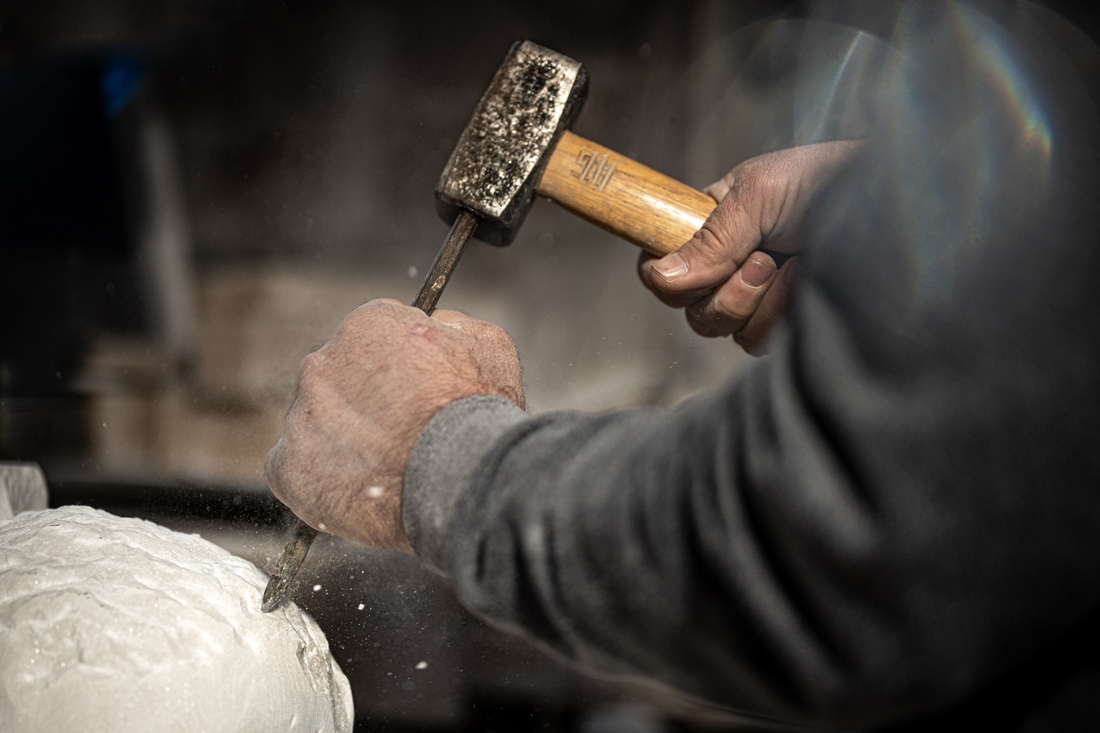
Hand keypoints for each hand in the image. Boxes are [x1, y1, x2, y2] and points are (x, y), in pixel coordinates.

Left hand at [264, 299, 523, 552]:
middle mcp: (322, 363)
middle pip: (337, 379)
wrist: (460, 478)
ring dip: (341, 441)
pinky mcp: (288, 468)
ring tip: (384, 468)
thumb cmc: (479, 413)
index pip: (368, 338)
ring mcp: (301, 417)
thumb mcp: (486, 345)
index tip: (408, 393)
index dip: (394, 367)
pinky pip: (292, 468)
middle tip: (397, 434)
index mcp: (366, 325)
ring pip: (316, 424)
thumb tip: (437, 323)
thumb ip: (452, 325)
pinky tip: (354, 487)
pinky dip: (317, 478)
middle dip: (363, 402)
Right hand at [638, 140, 861, 353]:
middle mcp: (727, 266)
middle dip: (726, 291)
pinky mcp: (785, 322)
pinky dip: (782, 315)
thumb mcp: (760, 194)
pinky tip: (808, 281)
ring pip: (723, 330)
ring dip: (758, 301)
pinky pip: (758, 342)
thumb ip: (711, 238)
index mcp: (710, 227)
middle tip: (765, 258)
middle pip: (690, 309)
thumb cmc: (829, 180)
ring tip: (795, 263)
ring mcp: (757, 298)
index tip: (702, 265)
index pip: (659, 267)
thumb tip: (661, 279)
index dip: (667, 276)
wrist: (897, 202)